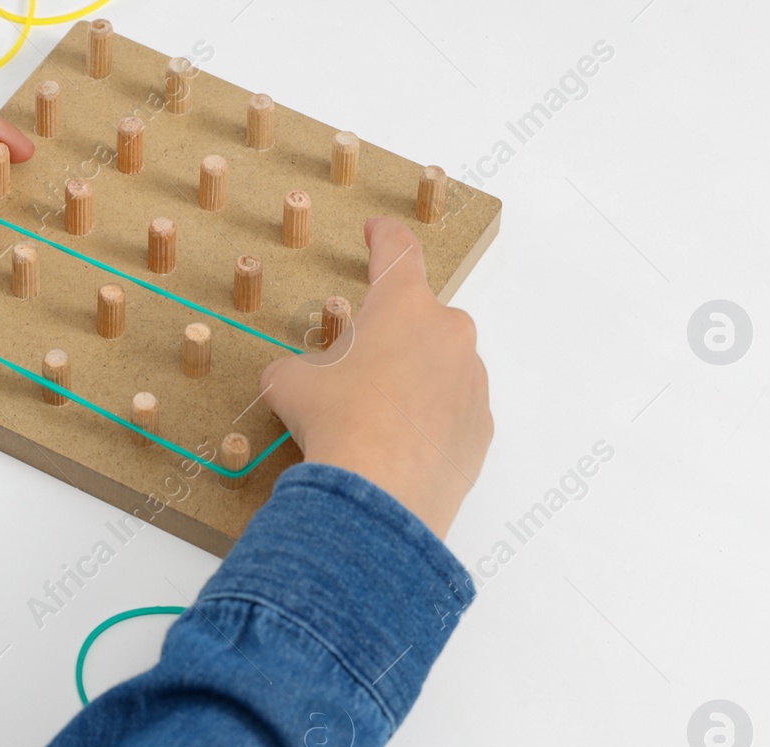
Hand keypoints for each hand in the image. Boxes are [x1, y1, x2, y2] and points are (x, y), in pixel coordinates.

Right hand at [260, 217, 491, 539]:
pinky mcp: (480, 428)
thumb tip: (296, 379)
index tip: (378, 229)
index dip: (384, 237)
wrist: (378, 495)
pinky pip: (451, 413)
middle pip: (418, 320)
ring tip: (374, 423)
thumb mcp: (289, 383)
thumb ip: (297, 367)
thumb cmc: (336, 422)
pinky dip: (428, 423)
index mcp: (403, 306)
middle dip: (390, 339)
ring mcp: (471, 381)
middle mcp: (449, 334)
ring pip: (439, 368)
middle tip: (356, 373)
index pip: (397, 254)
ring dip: (411, 382)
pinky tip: (398, 449)